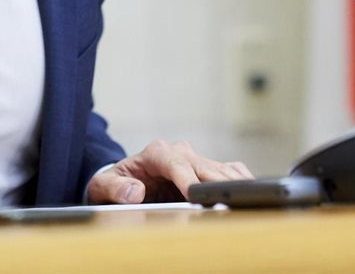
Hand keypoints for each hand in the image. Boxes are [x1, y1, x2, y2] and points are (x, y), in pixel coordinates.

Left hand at [86, 140, 252, 203]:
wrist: (125, 179)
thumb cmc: (116, 182)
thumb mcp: (103, 186)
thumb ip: (114, 188)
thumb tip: (134, 191)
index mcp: (156, 152)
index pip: (175, 163)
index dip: (186, 179)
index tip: (195, 195)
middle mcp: (179, 152)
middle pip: (204, 166)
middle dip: (216, 183)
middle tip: (228, 201)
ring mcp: (196, 159)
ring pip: (221, 169)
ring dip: (233, 183)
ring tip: (247, 199)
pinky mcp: (207, 169)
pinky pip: (230, 171)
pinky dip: (241, 181)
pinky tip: (251, 193)